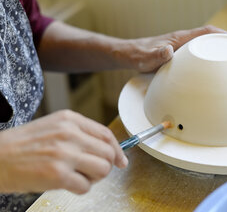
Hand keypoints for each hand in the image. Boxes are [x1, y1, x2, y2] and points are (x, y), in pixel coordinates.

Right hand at [0, 110, 127, 193]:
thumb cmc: (24, 145)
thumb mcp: (54, 127)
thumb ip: (80, 134)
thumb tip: (107, 150)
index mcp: (70, 120)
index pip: (106, 134)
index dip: (117, 150)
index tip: (121, 161)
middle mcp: (69, 134)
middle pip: (108, 153)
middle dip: (105, 166)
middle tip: (93, 171)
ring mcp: (64, 154)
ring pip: (103, 169)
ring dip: (94, 178)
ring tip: (79, 176)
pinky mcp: (58, 174)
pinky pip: (86, 186)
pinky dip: (81, 188)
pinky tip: (67, 183)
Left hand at [115, 25, 226, 71]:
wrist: (128, 55)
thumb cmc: (136, 56)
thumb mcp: (144, 58)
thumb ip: (155, 55)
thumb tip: (168, 51)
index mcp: (178, 39)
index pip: (205, 32)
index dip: (222, 35)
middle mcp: (182, 42)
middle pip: (209, 38)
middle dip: (226, 43)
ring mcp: (181, 48)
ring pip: (204, 46)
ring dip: (217, 51)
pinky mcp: (178, 55)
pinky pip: (197, 55)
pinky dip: (207, 58)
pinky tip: (211, 70)